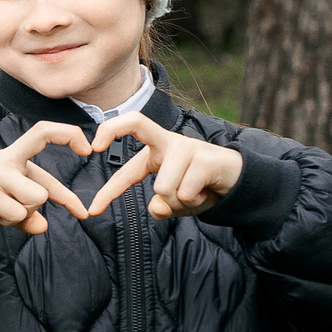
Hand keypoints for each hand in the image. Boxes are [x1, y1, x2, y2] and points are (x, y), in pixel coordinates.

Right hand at [0, 122, 94, 235]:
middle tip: (77, 212)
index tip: (88, 149)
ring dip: (23, 214)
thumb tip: (43, 227)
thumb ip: (26, 216)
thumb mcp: (5, 206)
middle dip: (58, 202)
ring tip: (2, 212)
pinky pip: (18, 213)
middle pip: (44, 186)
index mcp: (12, 157)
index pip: (43, 133)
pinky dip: (9, 221)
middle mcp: (6, 161)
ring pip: (36, 199)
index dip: (68, 135)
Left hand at [86, 113, 243, 218]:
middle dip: (112, 128)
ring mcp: (186, 147)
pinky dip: (193, 201)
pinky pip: (184, 192)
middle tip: (95, 145)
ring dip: (177, 201)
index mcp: (156, 153)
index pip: (126, 169)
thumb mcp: (176, 203)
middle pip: (135, 123)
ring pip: (163, 188)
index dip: (109, 191)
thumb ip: (162, 208)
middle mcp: (169, 143)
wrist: (238, 182)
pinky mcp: (204, 156)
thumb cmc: (201, 189)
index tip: (92, 208)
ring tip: (193, 194)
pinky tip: (205, 191)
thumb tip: (156, 208)